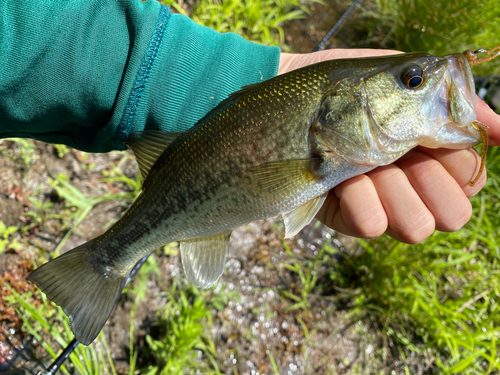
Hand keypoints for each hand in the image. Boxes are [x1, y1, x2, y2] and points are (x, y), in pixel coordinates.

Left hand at [279, 50, 499, 243]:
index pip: (468, 180)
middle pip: (451, 214)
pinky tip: (341, 177)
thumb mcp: (401, 80)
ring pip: (416, 226)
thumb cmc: (343, 83)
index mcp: (426, 150)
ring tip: (368, 163)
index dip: (461, 167)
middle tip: (406, 157)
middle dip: (433, 184)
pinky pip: (370, 225)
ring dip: (394, 189)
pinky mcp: (343, 214)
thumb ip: (455, 101)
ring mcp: (376, 201)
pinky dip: (360, 198)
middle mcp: (406, 181)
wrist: (285, 89)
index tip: (438, 143)